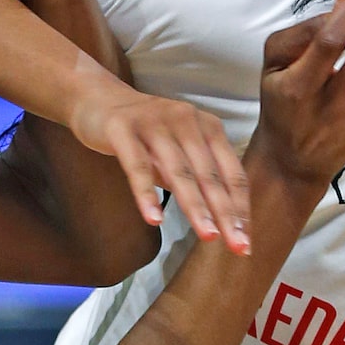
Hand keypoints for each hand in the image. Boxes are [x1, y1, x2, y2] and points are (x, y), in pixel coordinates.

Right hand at [65, 74, 252, 250]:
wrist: (97, 98)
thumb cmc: (145, 133)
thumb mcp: (178, 153)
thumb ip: (196, 180)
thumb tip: (220, 220)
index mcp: (207, 128)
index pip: (231, 173)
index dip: (240, 208)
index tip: (246, 242)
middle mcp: (186, 121)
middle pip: (210, 175)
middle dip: (225, 213)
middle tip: (238, 246)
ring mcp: (155, 124)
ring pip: (179, 171)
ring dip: (196, 206)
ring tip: (208, 236)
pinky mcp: (123, 129)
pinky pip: (137, 166)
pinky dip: (147, 194)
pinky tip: (155, 219)